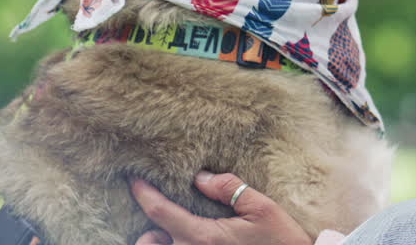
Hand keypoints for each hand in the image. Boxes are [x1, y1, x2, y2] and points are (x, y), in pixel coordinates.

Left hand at [130, 171, 314, 244]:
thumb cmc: (281, 243)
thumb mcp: (262, 209)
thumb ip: (230, 189)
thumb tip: (201, 176)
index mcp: (202, 238)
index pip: (160, 212)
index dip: (143, 193)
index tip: (134, 179)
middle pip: (148, 243)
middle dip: (149, 233)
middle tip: (161, 225)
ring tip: (170, 241)